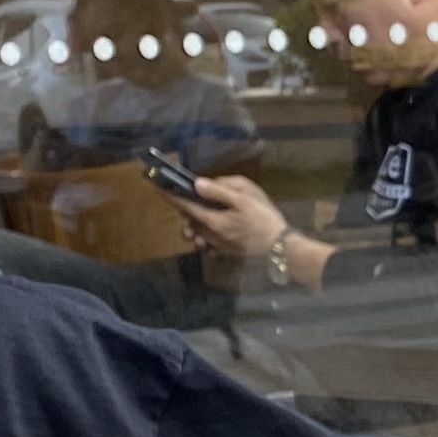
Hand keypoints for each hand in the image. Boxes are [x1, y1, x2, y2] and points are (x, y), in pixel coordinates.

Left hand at [172, 171, 286, 265]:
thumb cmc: (264, 219)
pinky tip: (215, 234)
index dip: (169, 195)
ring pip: (198, 234)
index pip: (184, 206)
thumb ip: (219, 190)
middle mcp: (210, 235)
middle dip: (186, 211)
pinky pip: (210, 245)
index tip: (156, 186)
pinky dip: (207, 238)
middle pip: (189, 222)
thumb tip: (197, 184)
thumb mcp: (244, 198)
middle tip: (190, 198)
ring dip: (195, 226)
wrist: (281, 247)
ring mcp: (218, 246)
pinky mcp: (226, 252)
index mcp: (212, 220)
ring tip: (201, 218)